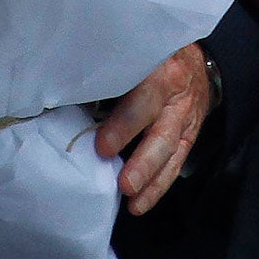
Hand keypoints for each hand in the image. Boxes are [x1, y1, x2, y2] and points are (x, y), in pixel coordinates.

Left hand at [94, 45, 212, 214]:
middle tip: (124, 184)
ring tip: (134, 203)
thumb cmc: (152, 56)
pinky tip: (142, 203)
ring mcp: (186, 119)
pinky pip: (177, 163)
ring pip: (171, 152)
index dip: (124, 124)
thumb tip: (64, 99)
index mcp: (160, 70)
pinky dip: (159, 185)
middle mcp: (176, 97)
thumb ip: (111, 76)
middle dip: (143, 161)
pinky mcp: (190, 136)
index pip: (143, 99)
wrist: (194, 61)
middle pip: (162, 132)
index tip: (102, 147)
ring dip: (152, 180)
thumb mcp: (135, 55)